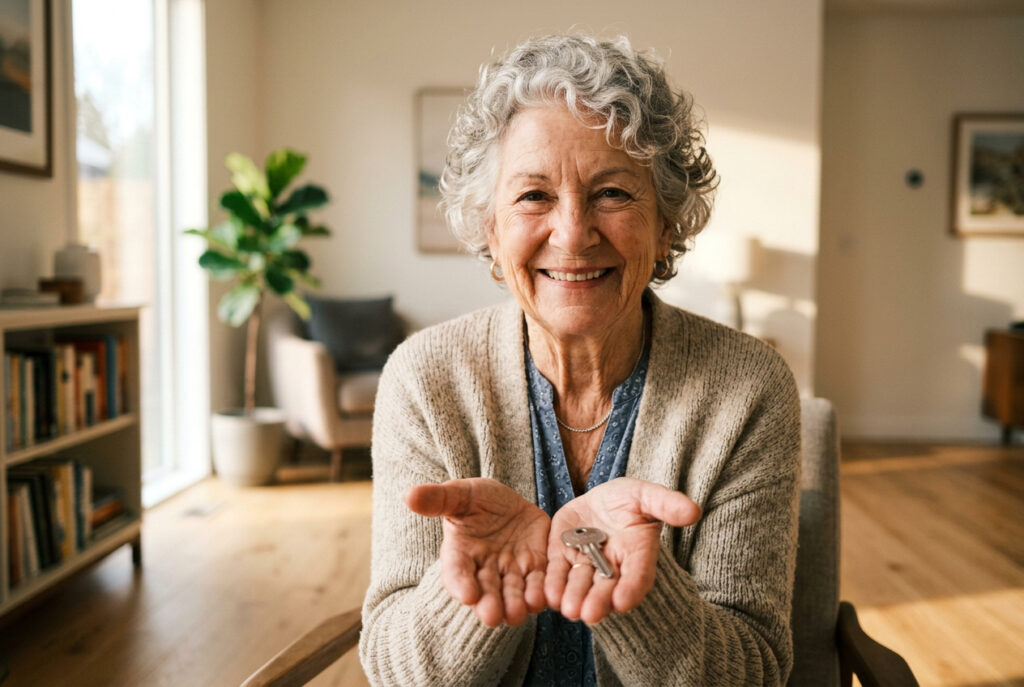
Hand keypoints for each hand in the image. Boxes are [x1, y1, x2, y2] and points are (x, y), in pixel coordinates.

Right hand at [405, 478, 549, 626]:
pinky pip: (540, 584)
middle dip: (488, 604)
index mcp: (461, 553)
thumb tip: (409, 496)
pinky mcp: (536, 568)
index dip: (460, 584)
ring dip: (515, 606)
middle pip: (485, 591)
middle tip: (492, 616)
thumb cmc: (477, 501)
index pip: (456, 572)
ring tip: (517, 613)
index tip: (466, 595)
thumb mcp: (460, 494)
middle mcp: (485, 570)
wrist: (509, 503)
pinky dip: (542, 593)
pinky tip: (546, 598)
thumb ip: (438, 499)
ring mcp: (511, 572)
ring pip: (513, 594)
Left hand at [546, 477, 700, 624]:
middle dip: (599, 601)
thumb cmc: (629, 500)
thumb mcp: (647, 496)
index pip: (638, 575)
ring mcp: (585, 564)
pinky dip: (552, 583)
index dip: (632, 588)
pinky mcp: (561, 557)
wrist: (600, 500)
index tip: (624, 602)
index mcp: (637, 554)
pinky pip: (556, 572)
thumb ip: (666, 504)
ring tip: (568, 609)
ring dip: (574, 597)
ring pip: (579, 585)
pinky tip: (546, 595)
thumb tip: (693, 511)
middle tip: (590, 615)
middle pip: (606, 588)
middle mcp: (612, 567)